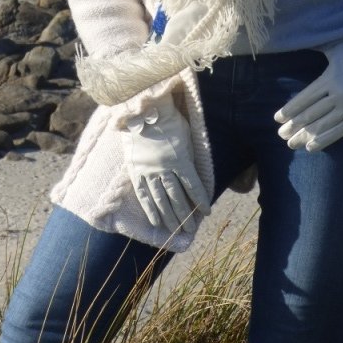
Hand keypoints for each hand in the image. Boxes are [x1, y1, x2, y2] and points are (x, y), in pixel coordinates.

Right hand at [123, 96, 210, 234]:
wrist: (143, 111)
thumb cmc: (170, 120)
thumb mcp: (187, 136)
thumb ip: (190, 156)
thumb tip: (195, 173)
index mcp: (180, 159)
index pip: (193, 186)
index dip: (200, 200)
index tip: (206, 213)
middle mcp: (164, 169)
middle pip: (176, 198)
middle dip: (185, 216)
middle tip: (190, 231)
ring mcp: (148, 171)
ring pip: (160, 200)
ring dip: (169, 217)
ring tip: (175, 231)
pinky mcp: (135, 171)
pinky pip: (143, 194)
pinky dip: (150, 209)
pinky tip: (156, 221)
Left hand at [274, 41, 342, 151]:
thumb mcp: (338, 49)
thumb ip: (321, 48)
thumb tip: (304, 39)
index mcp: (328, 79)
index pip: (304, 98)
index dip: (289, 110)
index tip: (278, 119)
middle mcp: (335, 95)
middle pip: (310, 114)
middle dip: (293, 126)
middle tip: (281, 134)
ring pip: (321, 125)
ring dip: (304, 136)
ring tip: (291, 143)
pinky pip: (339, 131)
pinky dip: (324, 140)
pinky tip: (311, 147)